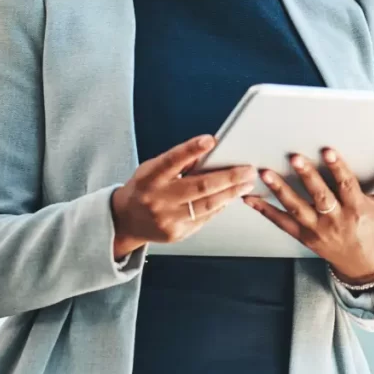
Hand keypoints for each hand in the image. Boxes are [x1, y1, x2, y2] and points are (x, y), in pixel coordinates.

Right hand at [110, 135, 255, 257]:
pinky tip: (231, 197)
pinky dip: (220, 206)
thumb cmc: (145, 188)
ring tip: (247, 183)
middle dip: (228, 177)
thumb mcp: (153, 169)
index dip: (191, 149)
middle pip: (199, 187)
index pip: (172, 161)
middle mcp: (157, 199)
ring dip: (231, 193)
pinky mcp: (176, 233)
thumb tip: (210, 151)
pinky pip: (204, 218)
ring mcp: (167, 219)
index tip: (210, 140)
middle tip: (248, 170)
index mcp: (149, 178)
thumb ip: (178, 162)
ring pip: (207, 205)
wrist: (125, 221)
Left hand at [243, 148, 373, 282]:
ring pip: (296, 209)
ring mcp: (317, 230)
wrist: (364, 264)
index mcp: (356, 209)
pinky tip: (250, 198)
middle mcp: (335, 220)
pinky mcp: (303, 237)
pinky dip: (265, 210)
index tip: (327, 150)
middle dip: (306, 177)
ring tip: (265, 172)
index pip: (346, 186)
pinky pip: (281, 223)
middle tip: (293, 157)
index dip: (338, 168)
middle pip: (319, 197)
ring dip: (279, 191)